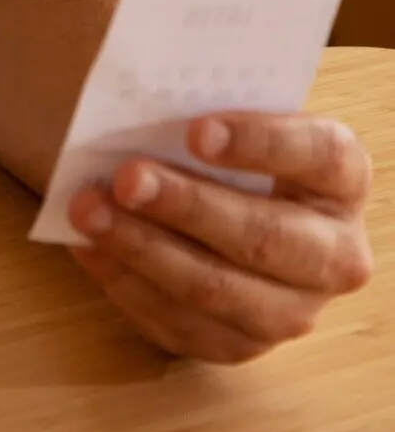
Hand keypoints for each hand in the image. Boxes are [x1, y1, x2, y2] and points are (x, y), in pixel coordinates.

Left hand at [68, 113, 373, 363]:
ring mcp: (291, 309)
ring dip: (144, 249)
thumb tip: (144, 88)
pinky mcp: (241, 343)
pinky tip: (90, 246)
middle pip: (264, 237)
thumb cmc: (233, 144)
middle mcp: (333, 254)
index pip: (317, 155)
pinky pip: (182, 324)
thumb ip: (207, 104)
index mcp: (341, 178)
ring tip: (89, 210)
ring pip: (217, 290)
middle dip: (188, 206)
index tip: (197, 130)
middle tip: (126, 177)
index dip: (260, 143)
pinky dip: (128, 283)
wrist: (241, 204)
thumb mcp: (237, 113)